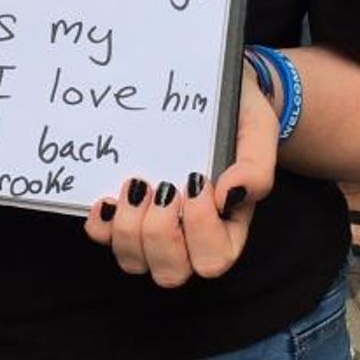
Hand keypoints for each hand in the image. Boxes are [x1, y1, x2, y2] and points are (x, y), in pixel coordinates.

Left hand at [83, 61, 278, 286]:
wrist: (209, 86)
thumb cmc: (237, 112)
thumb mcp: (258, 129)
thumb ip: (257, 166)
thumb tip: (230, 194)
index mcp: (228, 223)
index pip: (214, 259)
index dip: (201, 231)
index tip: (197, 181)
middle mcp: (189, 235)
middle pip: (171, 272)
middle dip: (159, 234)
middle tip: (162, 189)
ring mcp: (153, 226)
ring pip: (134, 262)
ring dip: (128, 228)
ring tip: (136, 185)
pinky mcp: (126, 211)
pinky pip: (104, 237)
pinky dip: (100, 225)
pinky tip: (106, 199)